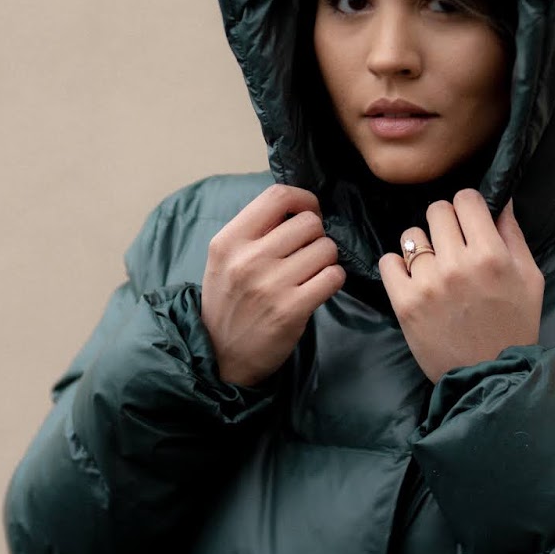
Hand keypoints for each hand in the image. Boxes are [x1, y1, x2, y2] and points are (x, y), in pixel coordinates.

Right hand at [201, 185, 344, 386]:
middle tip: (307, 253)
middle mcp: (248, 259)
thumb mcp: (225, 259)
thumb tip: (300, 205)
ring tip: (309, 274)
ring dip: (326, 259)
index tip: (308, 212)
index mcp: (229, 240)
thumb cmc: (228, 302)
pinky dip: (332, 280)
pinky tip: (317, 288)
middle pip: (309, 222)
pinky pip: (333, 276)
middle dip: (317, 236)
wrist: (220, 357)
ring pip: (327, 248)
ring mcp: (270, 285)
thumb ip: (255, 231)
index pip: (278, 196)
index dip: (304, 199)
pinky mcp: (291, 310)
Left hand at [378, 191, 543, 383]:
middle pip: (437, 210)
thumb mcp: (530, 277)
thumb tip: (501, 198)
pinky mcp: (405, 303)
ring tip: (434, 267)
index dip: (468, 207)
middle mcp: (457, 264)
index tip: (470, 222)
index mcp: (491, 255)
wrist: (490, 375)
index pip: (465, 198)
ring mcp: (427, 283)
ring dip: (423, 246)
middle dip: (446, 223)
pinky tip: (414, 279)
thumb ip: (513, 234)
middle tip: (453, 245)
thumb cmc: (515, 324)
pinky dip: (398, 266)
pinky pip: (388, 262)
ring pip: (411, 235)